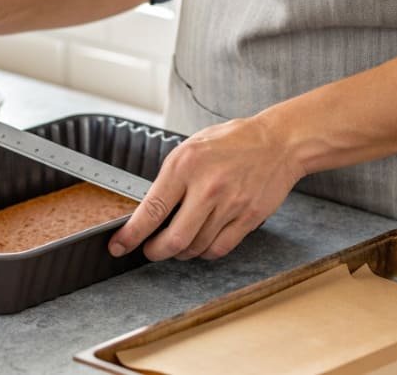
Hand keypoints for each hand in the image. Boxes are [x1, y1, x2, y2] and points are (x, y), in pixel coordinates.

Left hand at [108, 117, 304, 260]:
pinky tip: (201, 243)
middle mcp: (207, 187)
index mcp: (185, 166)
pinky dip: (205, 252)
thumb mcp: (190, 148)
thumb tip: (149, 212)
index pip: (152, 210)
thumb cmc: (231, 143)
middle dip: (155, 252)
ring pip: (196, 247)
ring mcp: (230, 204)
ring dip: (181, 252)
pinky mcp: (248, 217)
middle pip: (173, 239)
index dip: (131, 234)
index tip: (118, 246)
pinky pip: (219, 249)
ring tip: (178, 243)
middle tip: (150, 251)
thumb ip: (170, 179)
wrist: (278, 142)